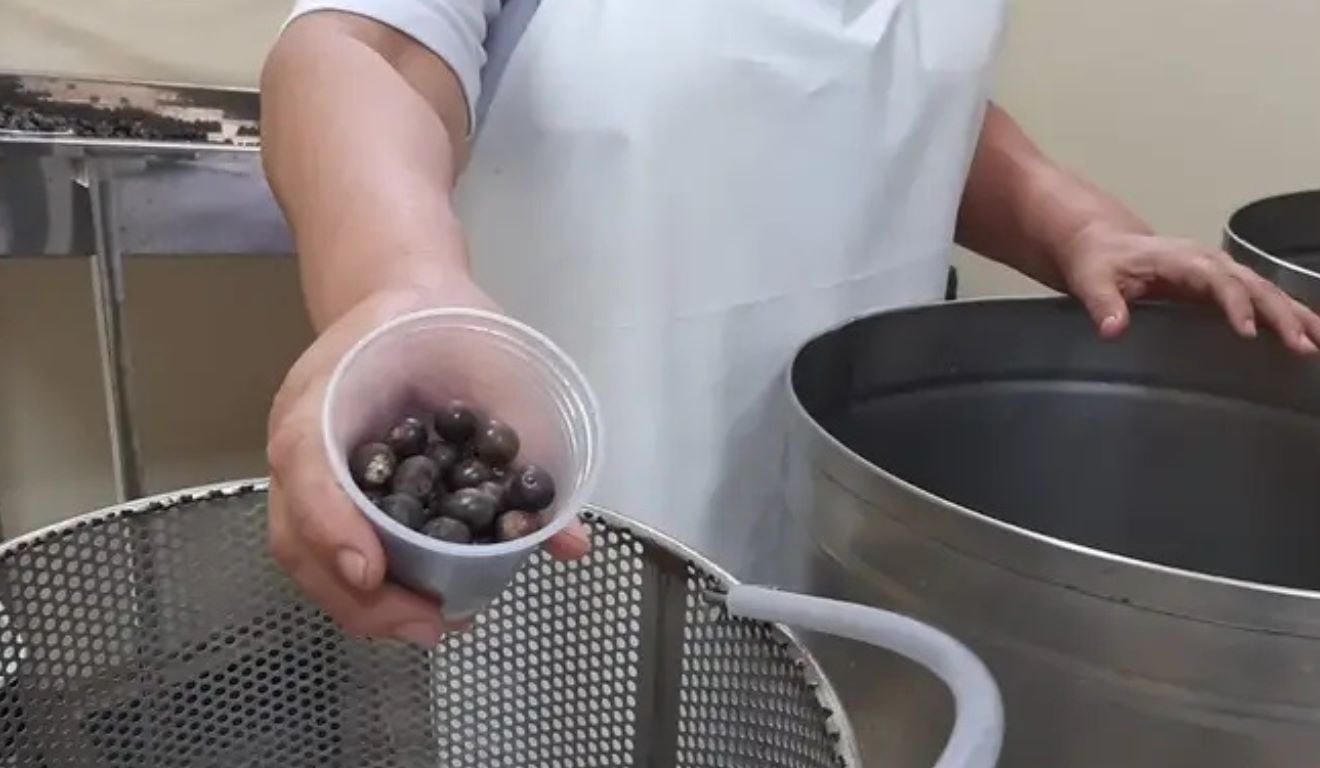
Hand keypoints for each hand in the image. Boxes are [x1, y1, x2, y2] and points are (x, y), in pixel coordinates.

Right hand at [266, 285, 591, 644]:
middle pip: (297, 534)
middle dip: (360, 594)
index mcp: (325, 392)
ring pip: (305, 556)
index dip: (333, 524)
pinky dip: (366, 591)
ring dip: (363, 606)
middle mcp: (302, 439)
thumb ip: (527, 442)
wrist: (403, 297)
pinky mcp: (325, 491)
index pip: (305, 464)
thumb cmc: (442, 321)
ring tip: (431, 627)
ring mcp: (306, 470)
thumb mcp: (489, 358)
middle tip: (431, 623)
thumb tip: (568, 539)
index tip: (375, 571)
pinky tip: (417, 607)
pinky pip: (327, 551)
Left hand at [1057, 225, 1319, 353]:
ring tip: (1317, 343)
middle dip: (1279, 314)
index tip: (1248, 331)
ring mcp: (1218, 271)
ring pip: (1265, 290)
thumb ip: (1103, 304)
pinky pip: (1261, 297)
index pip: (1214, 279)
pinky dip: (1288, 313)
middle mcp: (1207, 262)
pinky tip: (1309, 334)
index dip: (1233, 303)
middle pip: (1251, 284)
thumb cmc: (1098, 261)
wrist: (1103, 242)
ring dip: (1295, 315)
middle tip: (1301, 345)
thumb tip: (1113, 329)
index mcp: (1180, 259)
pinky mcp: (1222, 284)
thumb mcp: (1091, 280)